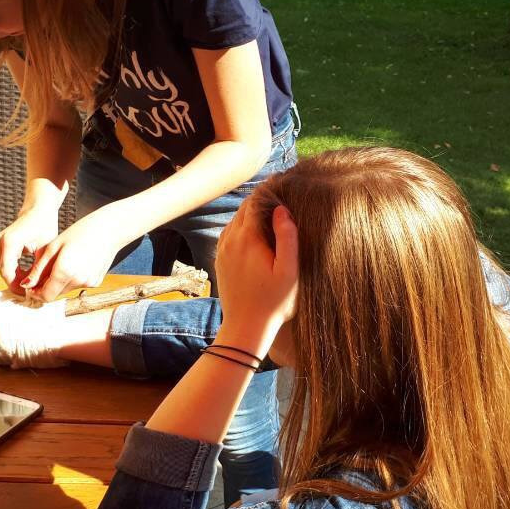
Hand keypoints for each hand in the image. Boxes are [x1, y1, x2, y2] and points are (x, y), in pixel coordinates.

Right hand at [0, 205, 60, 292]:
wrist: (38, 211)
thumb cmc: (44, 226)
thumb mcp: (44, 251)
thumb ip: (37, 270)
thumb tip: (31, 289)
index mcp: (10, 242)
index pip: (8, 273)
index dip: (17, 287)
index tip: (30, 294)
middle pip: (5, 273)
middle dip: (18, 284)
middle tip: (33, 292)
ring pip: (4, 270)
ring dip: (16, 278)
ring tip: (33, 283)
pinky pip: (4, 264)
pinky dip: (15, 271)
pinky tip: (28, 274)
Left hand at [21, 211, 123, 301]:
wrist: (109, 230)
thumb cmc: (79, 232)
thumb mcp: (53, 247)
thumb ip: (39, 269)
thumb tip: (26, 285)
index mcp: (64, 271)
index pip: (45, 296)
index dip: (35, 293)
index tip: (31, 285)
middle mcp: (78, 281)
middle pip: (55, 294)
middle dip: (47, 287)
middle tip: (45, 271)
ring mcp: (88, 283)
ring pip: (66, 290)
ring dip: (60, 282)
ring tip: (63, 262)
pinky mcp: (96, 282)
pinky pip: (78, 285)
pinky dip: (72, 278)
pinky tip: (76, 262)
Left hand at [215, 200, 298, 352]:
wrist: (245, 327)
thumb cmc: (273, 302)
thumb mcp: (289, 271)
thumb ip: (287, 237)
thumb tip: (281, 210)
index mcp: (248, 238)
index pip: (255, 201)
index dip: (268, 189)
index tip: (282, 181)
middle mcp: (230, 240)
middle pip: (243, 208)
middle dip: (260, 199)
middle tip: (278, 192)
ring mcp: (223, 250)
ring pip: (235, 220)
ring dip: (250, 213)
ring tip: (269, 209)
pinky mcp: (220, 260)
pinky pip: (230, 234)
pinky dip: (241, 226)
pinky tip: (255, 231)